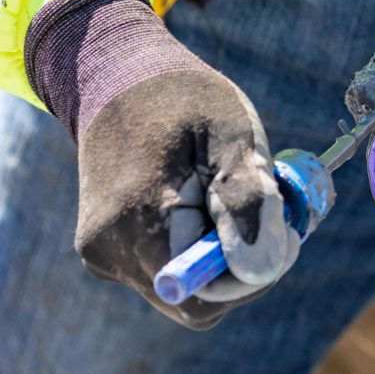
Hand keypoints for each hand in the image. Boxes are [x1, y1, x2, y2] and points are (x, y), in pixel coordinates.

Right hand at [24, 0, 300, 327]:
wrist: (118, 75)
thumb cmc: (183, 98)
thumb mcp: (231, 133)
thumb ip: (250, 198)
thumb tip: (261, 266)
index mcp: (136, 221)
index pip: (201, 298)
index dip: (246, 279)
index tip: (271, 230)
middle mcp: (109, 250)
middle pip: (193, 297)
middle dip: (234, 263)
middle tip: (259, 206)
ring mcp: (103, 255)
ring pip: (181, 287)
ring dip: (215, 253)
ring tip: (221, 192)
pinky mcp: (106, 253)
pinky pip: (165, 269)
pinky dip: (193, 246)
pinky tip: (196, 199)